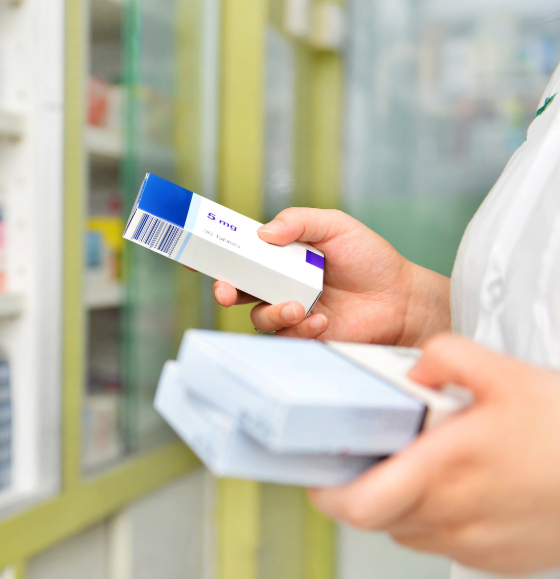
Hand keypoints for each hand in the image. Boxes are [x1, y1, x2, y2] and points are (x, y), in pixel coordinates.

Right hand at [213, 208, 449, 345]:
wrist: (402, 299)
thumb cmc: (371, 260)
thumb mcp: (336, 226)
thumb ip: (298, 222)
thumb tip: (261, 234)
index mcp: (281, 257)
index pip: (241, 254)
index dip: (216, 255)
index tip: (196, 255)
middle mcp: (279, 284)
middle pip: (237, 288)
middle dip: (224, 289)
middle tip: (225, 291)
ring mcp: (290, 311)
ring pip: (258, 317)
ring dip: (271, 312)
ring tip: (297, 306)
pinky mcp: (303, 337)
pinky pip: (285, 337)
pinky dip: (300, 329)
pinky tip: (323, 321)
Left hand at [309, 335, 559, 575]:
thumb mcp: (507, 374)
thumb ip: (446, 357)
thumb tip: (413, 370)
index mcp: (445, 470)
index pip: (358, 504)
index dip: (327, 493)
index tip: (320, 473)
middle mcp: (452, 515)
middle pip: (377, 516)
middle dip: (364, 488)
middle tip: (370, 458)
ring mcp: (474, 544)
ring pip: (408, 530)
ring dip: (401, 502)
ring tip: (423, 465)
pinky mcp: (496, 560)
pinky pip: (444, 542)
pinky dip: (437, 518)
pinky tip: (461, 487)